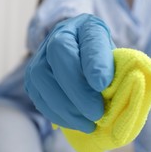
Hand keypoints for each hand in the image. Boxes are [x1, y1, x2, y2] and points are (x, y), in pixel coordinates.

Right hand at [24, 14, 114, 132]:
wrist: (83, 62)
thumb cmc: (106, 64)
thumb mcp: (118, 62)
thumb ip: (116, 72)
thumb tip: (109, 91)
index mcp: (88, 27)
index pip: (90, 39)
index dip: (95, 62)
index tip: (103, 85)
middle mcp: (60, 34)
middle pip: (59, 55)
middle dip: (78, 90)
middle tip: (96, 114)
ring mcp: (41, 54)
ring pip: (42, 77)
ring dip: (65, 107)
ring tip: (87, 124)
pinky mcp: (32, 77)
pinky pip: (37, 95)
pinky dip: (57, 114)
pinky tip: (74, 123)